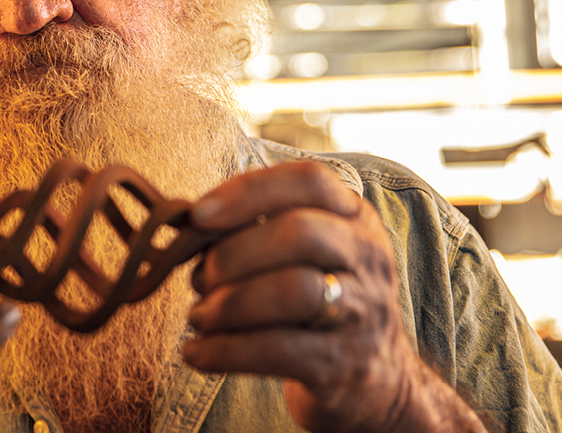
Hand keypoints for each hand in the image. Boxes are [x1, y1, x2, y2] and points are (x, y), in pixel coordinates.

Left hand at [180, 162, 479, 431]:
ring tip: (198, 315)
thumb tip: (185, 229)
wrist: (376, 379)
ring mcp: (362, 312)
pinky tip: (196, 353)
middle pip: (300, 233)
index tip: (198, 214)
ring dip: (227, 303)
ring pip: (292, 291)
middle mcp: (367, 257)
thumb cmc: (319, 299)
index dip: (248, 191)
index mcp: (354, 217)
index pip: (309, 181)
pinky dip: (223, 350)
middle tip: (198, 278)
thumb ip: (258, 230)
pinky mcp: (342, 364)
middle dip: (233, 253)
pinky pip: (277, 350)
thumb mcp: (307, 254)